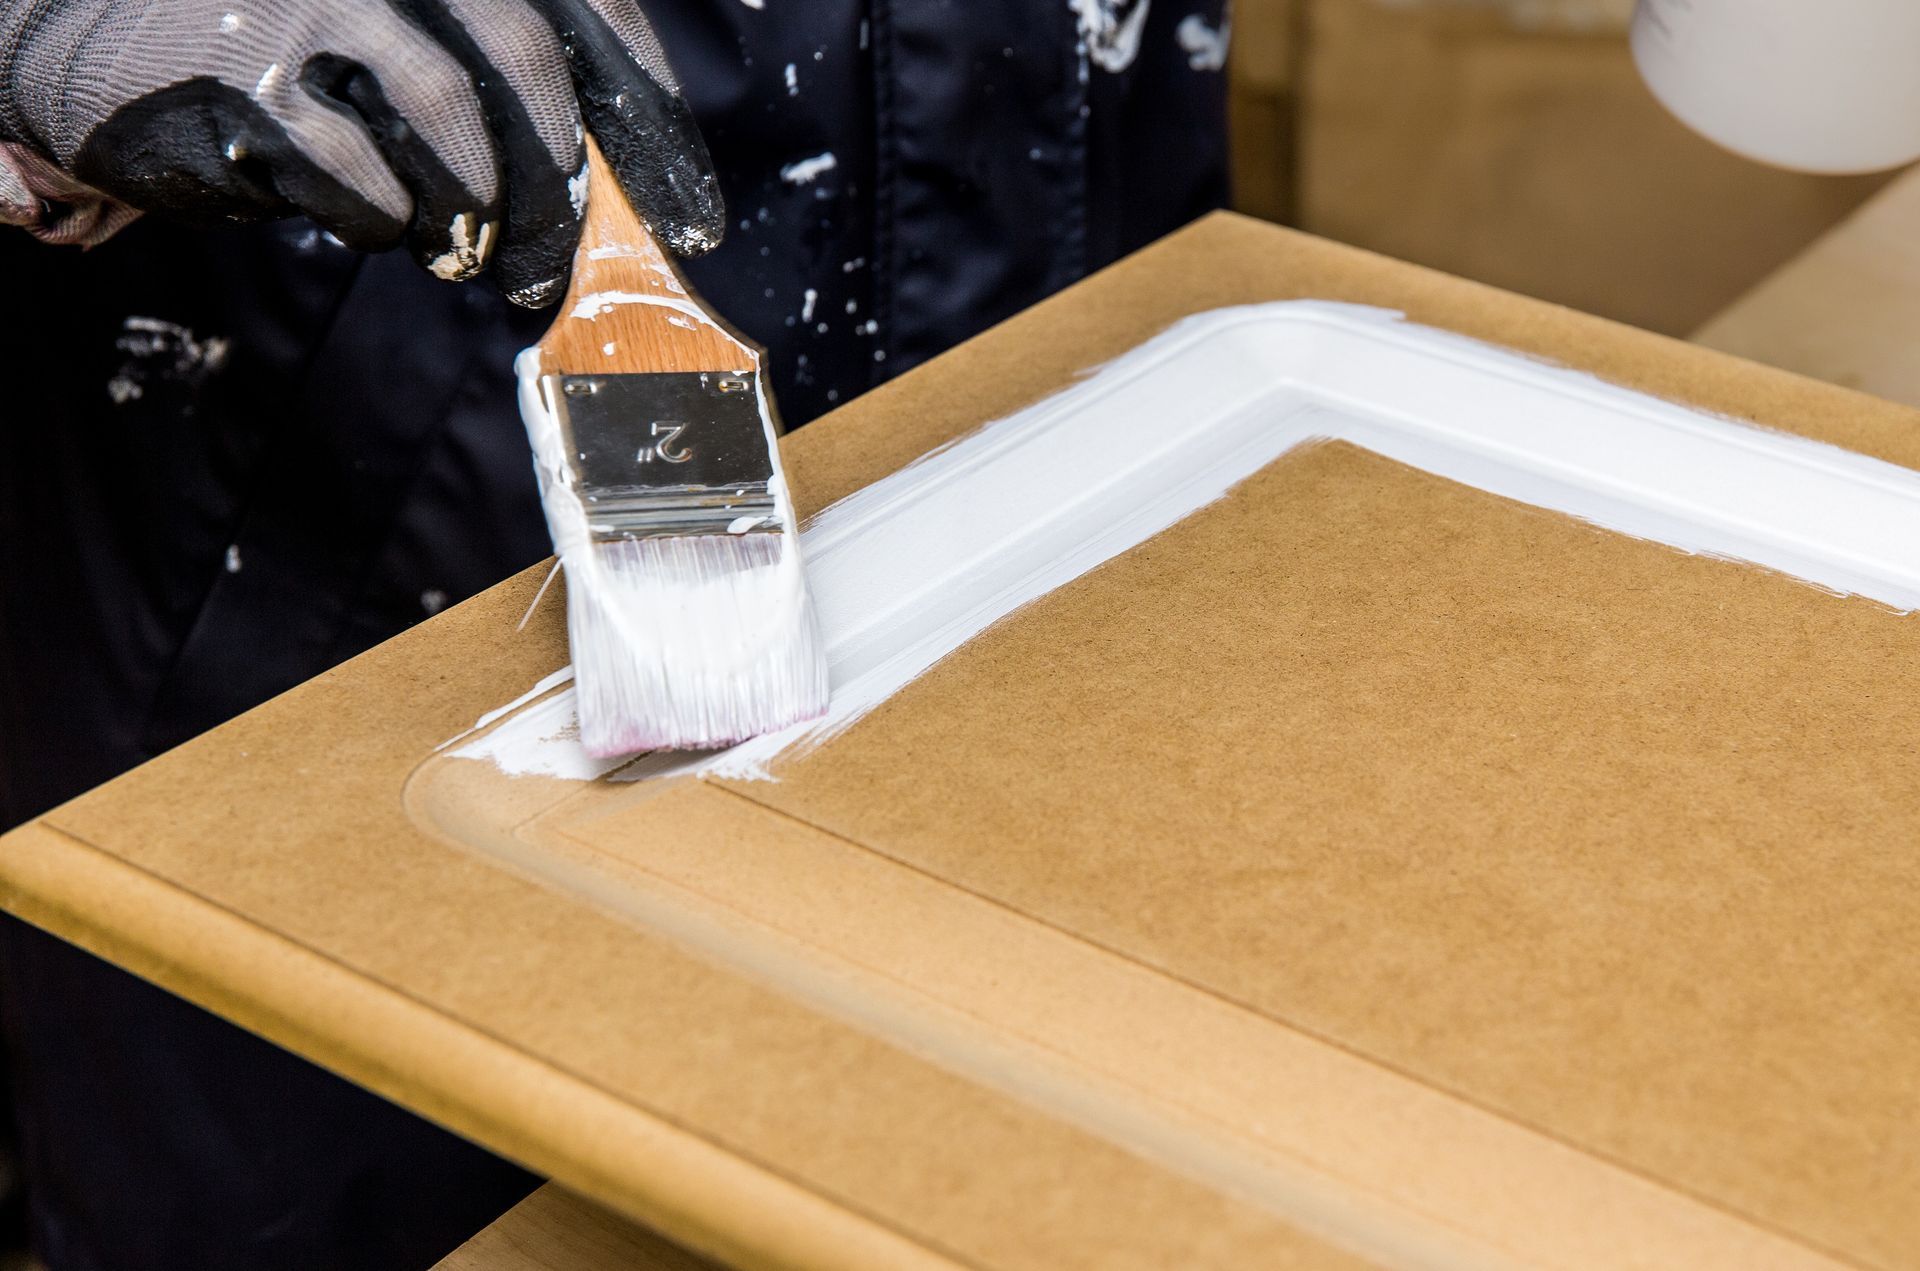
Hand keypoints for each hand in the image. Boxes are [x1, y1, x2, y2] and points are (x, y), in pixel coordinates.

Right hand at [0, 0, 723, 304]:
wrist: (107, 36)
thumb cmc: (296, 55)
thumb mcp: (409, 42)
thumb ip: (508, 89)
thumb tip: (618, 198)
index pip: (590, 16)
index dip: (652, 118)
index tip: (692, 219)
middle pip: (527, 71)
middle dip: (560, 195)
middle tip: (556, 276)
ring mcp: (315, 5)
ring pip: (449, 125)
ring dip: (472, 212)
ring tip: (462, 251)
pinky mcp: (250, 79)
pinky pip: (358, 177)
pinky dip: (381, 219)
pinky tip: (368, 216)